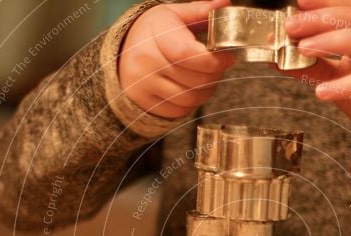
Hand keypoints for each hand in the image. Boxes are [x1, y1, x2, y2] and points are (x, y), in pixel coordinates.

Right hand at [119, 0, 234, 119]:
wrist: (123, 54)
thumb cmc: (154, 33)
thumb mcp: (173, 16)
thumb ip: (201, 11)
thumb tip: (224, 3)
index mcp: (155, 34)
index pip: (187, 54)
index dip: (213, 61)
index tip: (228, 58)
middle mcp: (146, 60)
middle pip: (195, 79)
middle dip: (215, 75)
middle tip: (218, 67)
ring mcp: (143, 85)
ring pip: (191, 98)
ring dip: (207, 90)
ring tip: (206, 77)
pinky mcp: (146, 103)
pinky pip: (180, 111)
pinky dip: (192, 103)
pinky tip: (191, 88)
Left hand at [284, 0, 350, 173]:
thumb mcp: (336, 79)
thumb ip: (311, 67)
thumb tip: (277, 57)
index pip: (349, 9)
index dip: (324, 3)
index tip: (297, 2)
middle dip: (320, 18)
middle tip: (290, 26)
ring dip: (332, 40)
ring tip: (302, 49)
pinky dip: (343, 85)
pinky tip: (320, 92)